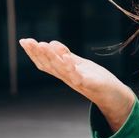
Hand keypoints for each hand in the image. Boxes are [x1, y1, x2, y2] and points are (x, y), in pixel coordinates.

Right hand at [18, 38, 134, 130]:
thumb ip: (65, 55)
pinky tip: (66, 57)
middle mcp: (68, 78)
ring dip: (51, 58)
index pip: (45, 62)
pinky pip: (79, 76)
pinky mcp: (91, 84)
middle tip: (26, 41)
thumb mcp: (79, 64)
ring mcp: (78, 82)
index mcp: (64, 72)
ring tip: (42, 45)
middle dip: (37, 53)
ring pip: (61, 70)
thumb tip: (51, 43)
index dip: (33, 53)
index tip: (23, 41)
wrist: (115, 96)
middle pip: (49, 66)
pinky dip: (71, 67)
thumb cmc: (96, 79)